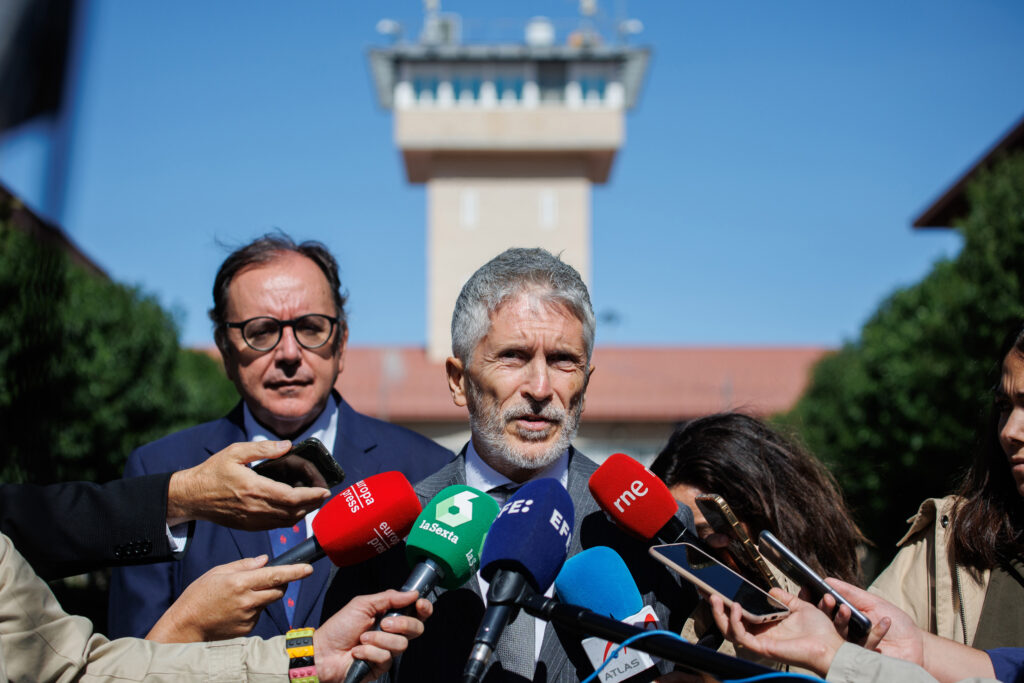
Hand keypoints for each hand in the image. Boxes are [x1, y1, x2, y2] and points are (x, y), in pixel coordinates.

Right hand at [146, 555, 311, 641]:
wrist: (186, 626)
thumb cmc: (198, 596)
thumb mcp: (217, 573)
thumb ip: (244, 565)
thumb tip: (265, 560)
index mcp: (240, 583)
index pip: (275, 575)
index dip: (295, 571)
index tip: (308, 568)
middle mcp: (248, 600)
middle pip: (279, 590)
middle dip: (280, 582)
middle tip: (269, 579)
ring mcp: (248, 616)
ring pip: (269, 602)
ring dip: (265, 596)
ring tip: (242, 596)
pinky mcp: (247, 628)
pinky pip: (259, 614)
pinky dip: (255, 609)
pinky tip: (237, 609)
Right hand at [166, 440, 329, 529]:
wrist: (192, 497)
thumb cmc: (213, 472)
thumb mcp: (235, 452)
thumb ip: (263, 449)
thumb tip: (287, 445)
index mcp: (254, 489)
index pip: (292, 497)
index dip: (312, 495)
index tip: (325, 490)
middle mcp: (255, 508)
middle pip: (294, 511)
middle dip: (313, 504)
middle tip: (324, 494)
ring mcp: (252, 520)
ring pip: (286, 521)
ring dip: (304, 512)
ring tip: (313, 501)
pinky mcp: (248, 526)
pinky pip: (275, 526)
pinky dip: (290, 519)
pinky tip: (295, 509)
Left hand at [314, 589, 432, 682]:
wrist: (323, 651)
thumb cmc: (339, 627)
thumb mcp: (362, 604)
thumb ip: (389, 597)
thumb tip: (412, 593)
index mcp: (390, 615)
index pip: (416, 612)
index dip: (423, 608)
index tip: (419, 604)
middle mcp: (392, 633)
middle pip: (416, 629)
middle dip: (401, 624)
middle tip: (383, 623)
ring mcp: (387, 650)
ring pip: (401, 644)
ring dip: (378, 639)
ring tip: (362, 638)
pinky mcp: (381, 666)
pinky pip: (386, 657)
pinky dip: (369, 652)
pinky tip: (357, 652)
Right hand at [709, 589, 843, 675]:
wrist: (830, 644)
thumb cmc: (819, 631)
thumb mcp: (800, 606)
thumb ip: (783, 598)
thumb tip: (771, 590)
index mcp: (767, 625)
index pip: (741, 615)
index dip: (727, 604)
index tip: (718, 589)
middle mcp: (761, 633)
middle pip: (730, 624)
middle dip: (717, 609)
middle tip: (710, 593)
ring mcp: (760, 641)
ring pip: (730, 631)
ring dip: (720, 615)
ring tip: (718, 599)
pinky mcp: (762, 646)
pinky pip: (742, 636)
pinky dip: (735, 622)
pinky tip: (737, 607)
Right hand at [823, 579, 993, 681]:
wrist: (916, 645)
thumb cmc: (896, 622)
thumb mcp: (873, 602)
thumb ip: (850, 593)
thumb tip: (827, 580)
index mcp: (846, 619)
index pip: (825, 610)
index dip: (817, 601)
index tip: (809, 590)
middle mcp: (846, 634)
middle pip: (827, 622)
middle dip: (825, 609)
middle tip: (827, 599)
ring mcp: (853, 648)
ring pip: (839, 635)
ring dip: (841, 621)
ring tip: (846, 609)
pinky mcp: (864, 659)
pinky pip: (863, 646)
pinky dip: (876, 633)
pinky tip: (885, 622)